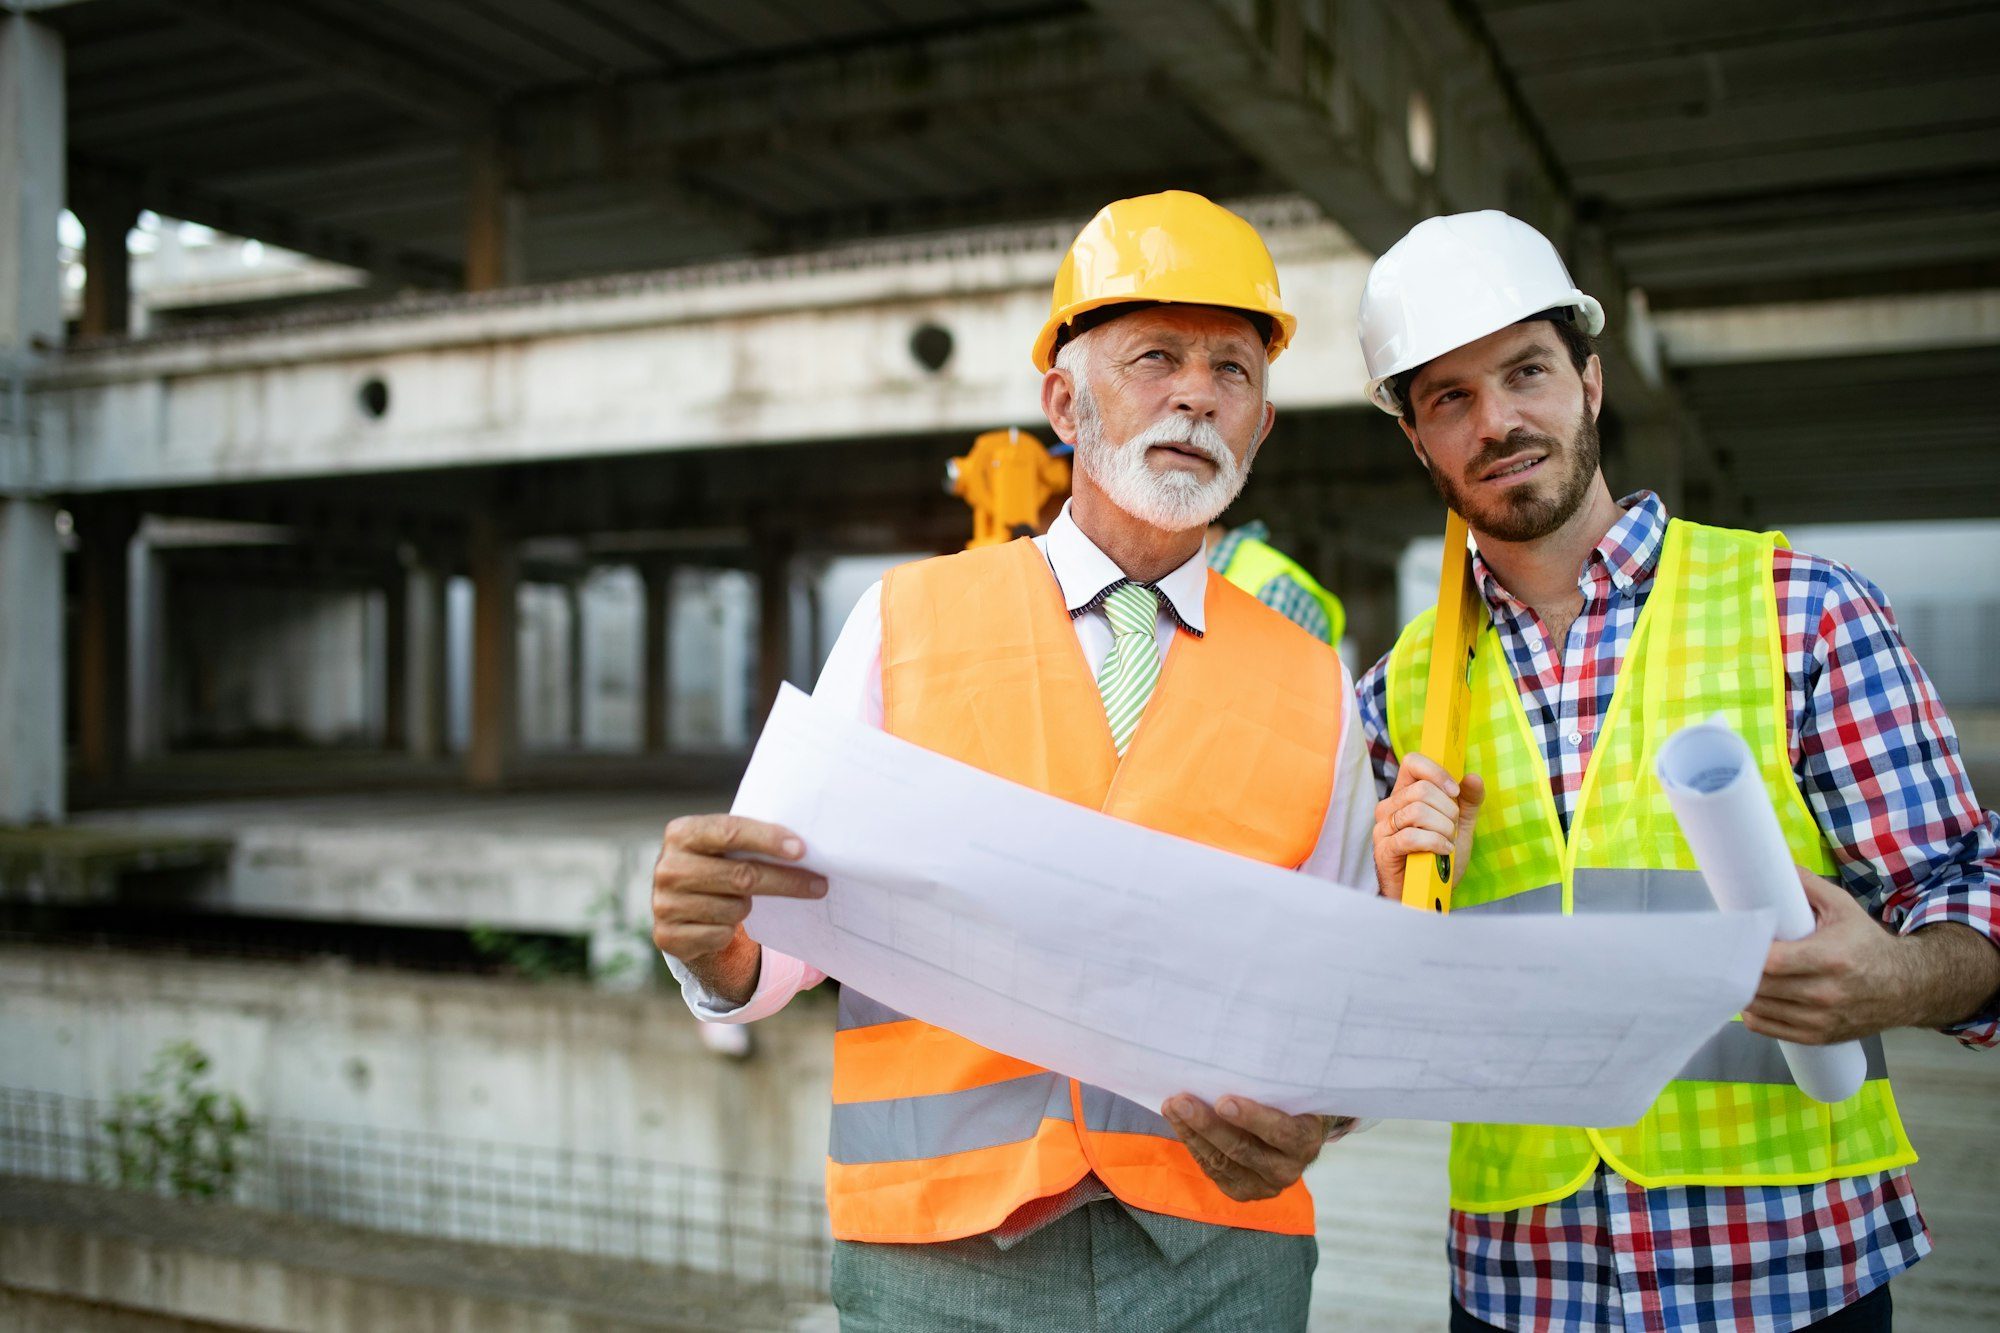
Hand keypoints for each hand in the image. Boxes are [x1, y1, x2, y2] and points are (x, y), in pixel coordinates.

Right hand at [650, 814, 825, 976]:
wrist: (679, 905)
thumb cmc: (715, 866)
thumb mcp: (722, 846)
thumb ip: (748, 841)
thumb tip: (802, 850)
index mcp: (681, 833)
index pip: (730, 832)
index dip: (768, 840)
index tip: (801, 850)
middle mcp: (667, 867)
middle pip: (742, 876)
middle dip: (785, 881)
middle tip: (819, 884)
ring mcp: (664, 904)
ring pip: (735, 909)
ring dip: (749, 907)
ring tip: (742, 900)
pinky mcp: (667, 936)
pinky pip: (721, 935)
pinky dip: (730, 930)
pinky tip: (721, 921)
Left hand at [1160, 1094, 1332, 1201]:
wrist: (1299, 1136)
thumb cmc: (1291, 1102)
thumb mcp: (1293, 1090)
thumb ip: (1273, 1082)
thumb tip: (1236, 1056)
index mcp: (1306, 1140)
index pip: (1280, 1131)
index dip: (1251, 1117)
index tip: (1223, 1101)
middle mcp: (1287, 1169)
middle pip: (1243, 1149)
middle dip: (1208, 1125)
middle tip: (1182, 1101)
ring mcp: (1264, 1185)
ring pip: (1221, 1162)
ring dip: (1192, 1133)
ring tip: (1172, 1106)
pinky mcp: (1243, 1191)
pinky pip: (1213, 1170)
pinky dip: (1193, 1145)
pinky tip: (1179, 1123)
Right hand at [1372, 753, 1484, 900]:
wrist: (1429, 894)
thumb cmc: (1440, 858)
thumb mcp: (1461, 825)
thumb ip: (1468, 801)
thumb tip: (1473, 777)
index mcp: (1405, 794)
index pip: (1412, 763)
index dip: (1436, 771)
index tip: (1454, 791)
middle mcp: (1390, 807)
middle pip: (1421, 789)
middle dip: (1447, 810)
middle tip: (1452, 828)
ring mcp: (1383, 828)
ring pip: (1417, 811)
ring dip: (1443, 829)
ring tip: (1448, 842)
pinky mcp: (1384, 849)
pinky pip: (1411, 836)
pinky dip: (1435, 843)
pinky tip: (1444, 851)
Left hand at [1743, 868, 1915, 1043]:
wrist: (1906, 986)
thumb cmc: (1867, 944)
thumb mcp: (1843, 908)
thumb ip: (1808, 886)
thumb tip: (1776, 863)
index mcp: (1830, 959)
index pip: (1772, 962)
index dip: (1748, 951)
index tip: (1737, 938)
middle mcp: (1825, 994)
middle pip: (1761, 986)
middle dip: (1740, 968)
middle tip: (1730, 952)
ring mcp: (1821, 1020)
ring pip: (1759, 1008)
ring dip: (1744, 990)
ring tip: (1740, 971)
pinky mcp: (1818, 1037)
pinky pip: (1768, 1028)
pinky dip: (1754, 1013)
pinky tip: (1755, 996)